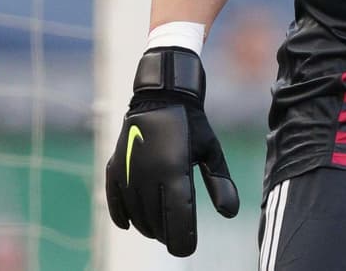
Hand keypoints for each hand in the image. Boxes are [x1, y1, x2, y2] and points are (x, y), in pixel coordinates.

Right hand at [105, 47, 238, 256]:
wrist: (162, 95)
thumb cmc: (192, 124)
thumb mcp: (211, 151)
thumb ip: (220, 183)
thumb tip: (231, 214)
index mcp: (175, 171)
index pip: (177, 218)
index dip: (182, 240)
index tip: (187, 250)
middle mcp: (148, 175)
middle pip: (155, 221)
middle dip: (168, 234)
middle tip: (178, 238)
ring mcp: (128, 172)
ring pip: (136, 215)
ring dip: (148, 227)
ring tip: (161, 230)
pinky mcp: (114, 168)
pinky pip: (115, 202)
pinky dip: (123, 216)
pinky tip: (131, 225)